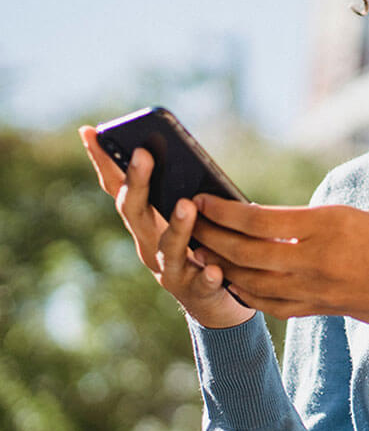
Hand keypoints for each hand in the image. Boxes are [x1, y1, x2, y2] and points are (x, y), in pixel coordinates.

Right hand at [79, 126, 254, 328]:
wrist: (211, 299)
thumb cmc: (197, 244)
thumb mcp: (184, 212)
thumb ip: (178, 185)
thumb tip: (172, 146)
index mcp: (143, 221)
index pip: (116, 187)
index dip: (102, 161)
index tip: (91, 131)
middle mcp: (147, 244)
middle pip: (135, 212)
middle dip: (137, 182)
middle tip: (143, 154)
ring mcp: (170, 269)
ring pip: (168, 248)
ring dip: (176, 226)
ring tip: (185, 205)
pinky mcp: (196, 290)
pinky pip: (201, 282)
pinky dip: (207, 275)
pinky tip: (214, 269)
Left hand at [189, 196, 368, 335]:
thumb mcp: (363, 215)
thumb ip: (318, 221)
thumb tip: (276, 223)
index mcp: (329, 226)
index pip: (258, 219)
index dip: (223, 210)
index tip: (200, 196)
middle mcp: (316, 260)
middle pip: (244, 251)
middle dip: (209, 235)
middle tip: (184, 219)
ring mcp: (316, 290)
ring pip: (249, 280)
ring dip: (218, 264)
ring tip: (197, 247)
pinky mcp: (320, 310)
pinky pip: (268, 303)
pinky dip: (243, 290)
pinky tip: (230, 280)